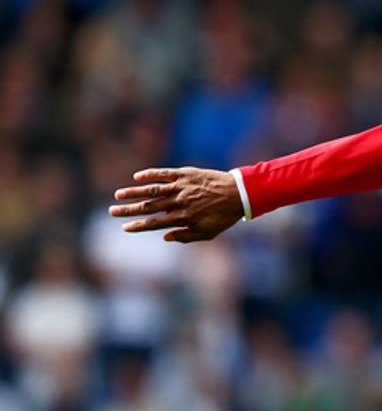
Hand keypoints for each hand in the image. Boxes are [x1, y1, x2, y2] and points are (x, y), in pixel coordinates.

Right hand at [109, 167, 243, 242]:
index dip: (138, 226)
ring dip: (134, 192)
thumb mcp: (209, 232)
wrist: (240, 193)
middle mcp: (179, 202)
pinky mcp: (185, 174)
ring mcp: (181, 187)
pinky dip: (150, 174)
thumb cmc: (224, 216)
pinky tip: (137, 176)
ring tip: (118, 195)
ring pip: (153, 190)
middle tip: (112, 211)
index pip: (155, 223)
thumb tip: (165, 237)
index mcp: (183, 218)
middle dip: (129, 210)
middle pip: (149, 207)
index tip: (124, 228)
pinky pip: (164, 173)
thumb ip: (187, 237)